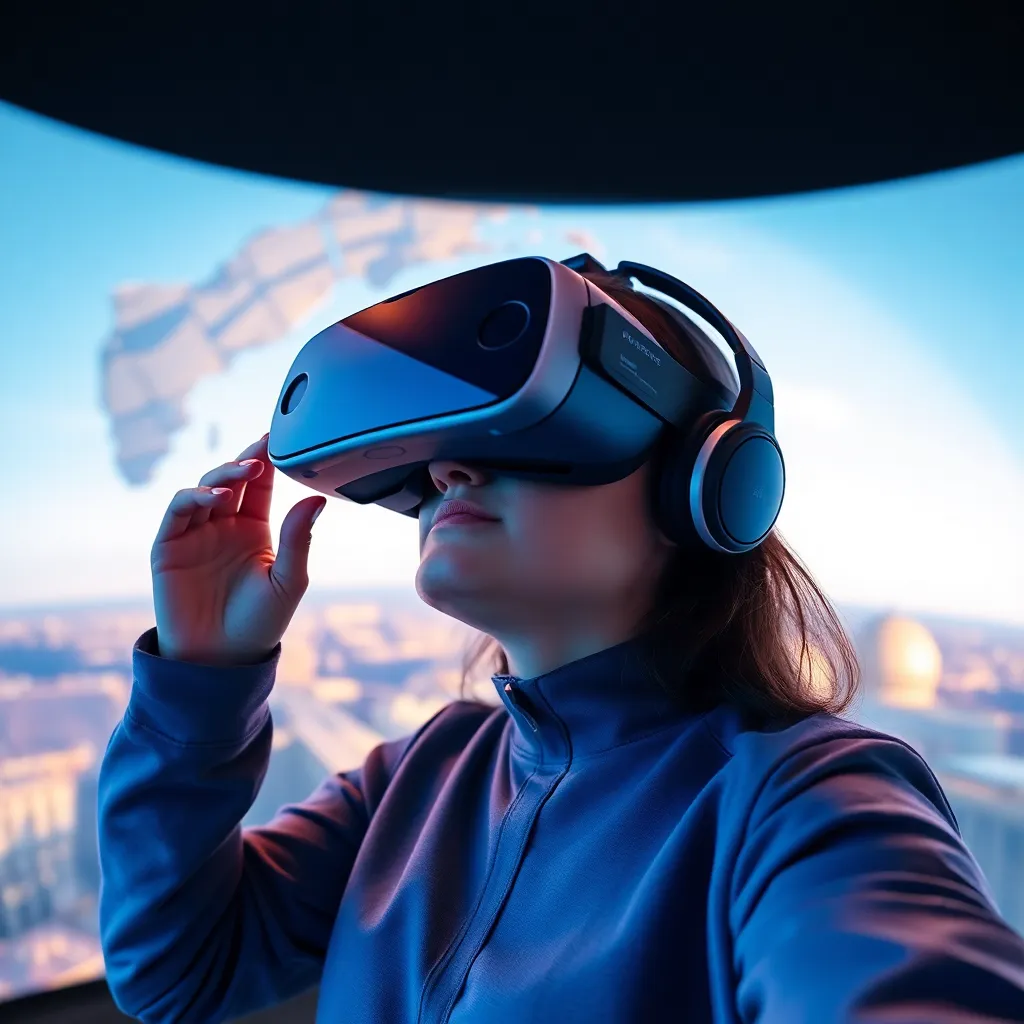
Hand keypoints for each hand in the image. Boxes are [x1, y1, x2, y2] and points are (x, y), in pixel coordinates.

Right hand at [150, 434, 326, 664]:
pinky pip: (177, 512)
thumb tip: (317, 499)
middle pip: (232, 480)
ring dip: (222, 476)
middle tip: (262, 450)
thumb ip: (300, 539)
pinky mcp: (168, 546)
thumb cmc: (260, 623)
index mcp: (254, 529)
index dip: (266, 460)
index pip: (261, 485)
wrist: (221, 660)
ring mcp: (195, 533)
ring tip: (243, 471)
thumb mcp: (289, 581)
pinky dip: (193, 498)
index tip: (278, 438)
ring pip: (205, 489)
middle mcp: (224, 525)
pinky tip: (216, 499)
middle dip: (245, 461)